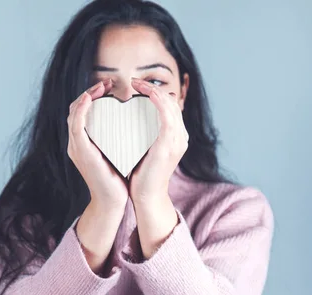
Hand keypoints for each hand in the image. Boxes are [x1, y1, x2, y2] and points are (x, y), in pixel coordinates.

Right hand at [67, 79, 128, 207]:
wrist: (113, 201)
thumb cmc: (118, 179)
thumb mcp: (118, 153)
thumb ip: (119, 138)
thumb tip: (134, 123)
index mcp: (84, 142)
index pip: (83, 112)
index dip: (93, 96)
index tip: (110, 87)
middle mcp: (77, 143)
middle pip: (76, 109)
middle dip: (90, 92)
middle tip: (107, 83)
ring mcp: (77, 147)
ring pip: (74, 113)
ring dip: (86, 96)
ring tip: (101, 87)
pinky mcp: (82, 151)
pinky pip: (76, 125)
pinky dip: (82, 110)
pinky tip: (91, 99)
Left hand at [128, 78, 188, 204]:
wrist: (146, 196)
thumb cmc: (141, 175)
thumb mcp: (144, 150)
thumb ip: (143, 135)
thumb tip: (131, 122)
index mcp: (176, 137)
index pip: (170, 107)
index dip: (156, 93)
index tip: (137, 87)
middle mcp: (180, 137)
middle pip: (172, 103)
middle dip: (154, 88)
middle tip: (134, 82)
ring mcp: (176, 141)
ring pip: (170, 106)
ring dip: (154, 91)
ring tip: (137, 84)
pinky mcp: (168, 146)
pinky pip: (167, 118)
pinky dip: (158, 103)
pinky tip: (148, 95)